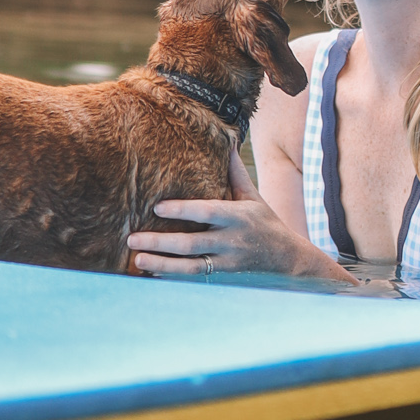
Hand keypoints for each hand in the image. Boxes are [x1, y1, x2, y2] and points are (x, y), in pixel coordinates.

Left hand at [127, 151, 339, 281]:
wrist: (288, 259)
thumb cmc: (265, 221)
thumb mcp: (253, 196)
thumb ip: (234, 173)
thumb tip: (226, 140)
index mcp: (238, 216)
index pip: (208, 212)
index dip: (183, 210)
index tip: (157, 207)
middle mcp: (232, 241)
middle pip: (192, 244)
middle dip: (161, 243)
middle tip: (132, 239)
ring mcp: (228, 262)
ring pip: (190, 267)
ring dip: (161, 265)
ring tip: (137, 260)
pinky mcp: (224, 277)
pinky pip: (195, 279)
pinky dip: (172, 277)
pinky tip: (151, 275)